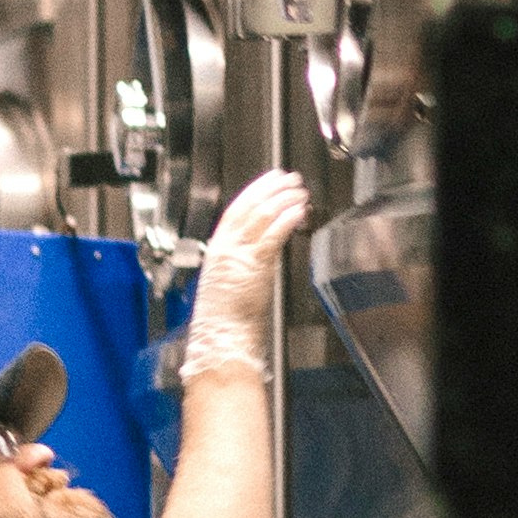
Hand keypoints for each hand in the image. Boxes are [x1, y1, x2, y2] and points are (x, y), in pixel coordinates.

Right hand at [178, 168, 311, 383]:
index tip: (269, 181)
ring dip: (283, 199)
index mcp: (217, 251)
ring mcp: (238, 256)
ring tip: (300, 190)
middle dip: (270, 189)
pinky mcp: (254, 266)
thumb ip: (244, 264)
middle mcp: (225, 249)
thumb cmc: (226, 322)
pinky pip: (271, 236)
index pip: (236, 212)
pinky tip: (299, 210)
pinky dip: (286, 219)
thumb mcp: (230, 284)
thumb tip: (262, 252)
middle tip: (289, 176)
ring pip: (261, 217)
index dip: (254, 193)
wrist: (221, 341)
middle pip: (248, 208)